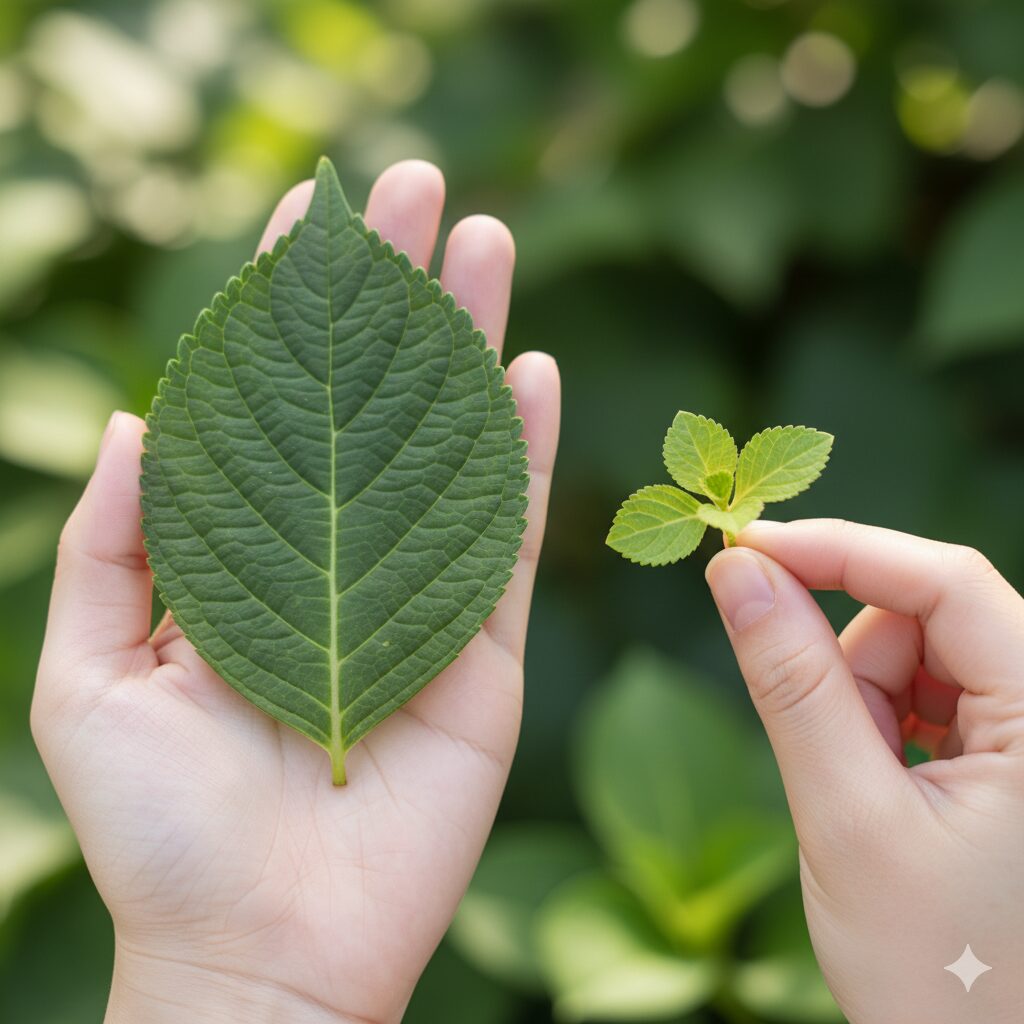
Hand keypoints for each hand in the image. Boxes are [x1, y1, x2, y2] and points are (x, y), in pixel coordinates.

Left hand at [32, 161, 560, 1023]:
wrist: (260, 949)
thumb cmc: (159, 831)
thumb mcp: (83, 680)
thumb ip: (106, 546)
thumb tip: (133, 418)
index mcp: (244, 554)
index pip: (271, 401)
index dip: (288, 306)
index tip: (312, 212)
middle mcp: (338, 556)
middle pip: (374, 400)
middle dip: (396, 293)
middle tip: (422, 187)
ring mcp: (418, 596)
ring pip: (451, 445)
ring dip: (468, 342)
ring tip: (484, 241)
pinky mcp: (482, 649)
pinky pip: (506, 535)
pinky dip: (523, 451)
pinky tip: (528, 368)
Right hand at [706, 519, 1023, 1023]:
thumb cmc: (939, 975)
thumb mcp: (847, 819)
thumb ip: (790, 683)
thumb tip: (736, 572)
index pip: (947, 581)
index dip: (841, 550)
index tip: (744, 547)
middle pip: (927, 617)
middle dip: (850, 666)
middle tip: (828, 755)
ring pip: (916, 655)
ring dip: (862, 707)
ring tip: (865, 802)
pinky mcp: (1008, 754)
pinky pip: (924, 696)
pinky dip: (878, 728)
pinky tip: (884, 797)